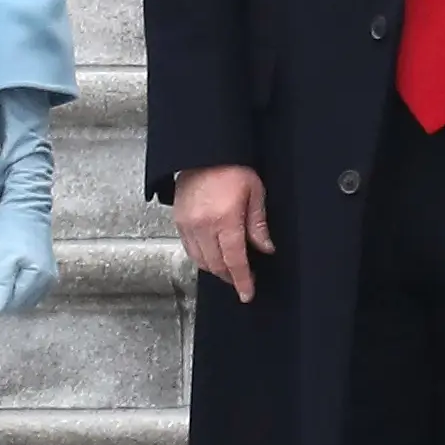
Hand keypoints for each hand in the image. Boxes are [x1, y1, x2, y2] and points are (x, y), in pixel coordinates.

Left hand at [0, 209, 57, 315]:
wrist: (26, 206)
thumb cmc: (13, 228)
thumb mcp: (2, 256)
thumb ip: (0, 285)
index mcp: (40, 280)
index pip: (8, 305)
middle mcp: (47, 284)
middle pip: (13, 304)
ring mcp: (47, 280)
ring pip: (16, 297)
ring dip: (1, 284)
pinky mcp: (43, 274)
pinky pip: (21, 288)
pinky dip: (9, 280)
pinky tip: (4, 265)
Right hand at [175, 164, 273, 302]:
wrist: (203, 151)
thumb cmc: (232, 166)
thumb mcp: (255, 191)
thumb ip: (258, 224)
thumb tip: (265, 248)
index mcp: (225, 219)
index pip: (235, 260)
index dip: (242, 280)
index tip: (248, 294)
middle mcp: (203, 225)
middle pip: (217, 265)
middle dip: (230, 277)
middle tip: (243, 280)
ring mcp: (188, 224)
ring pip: (201, 260)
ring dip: (216, 269)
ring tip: (229, 270)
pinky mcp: (179, 220)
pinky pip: (189, 249)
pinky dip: (201, 258)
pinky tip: (212, 256)